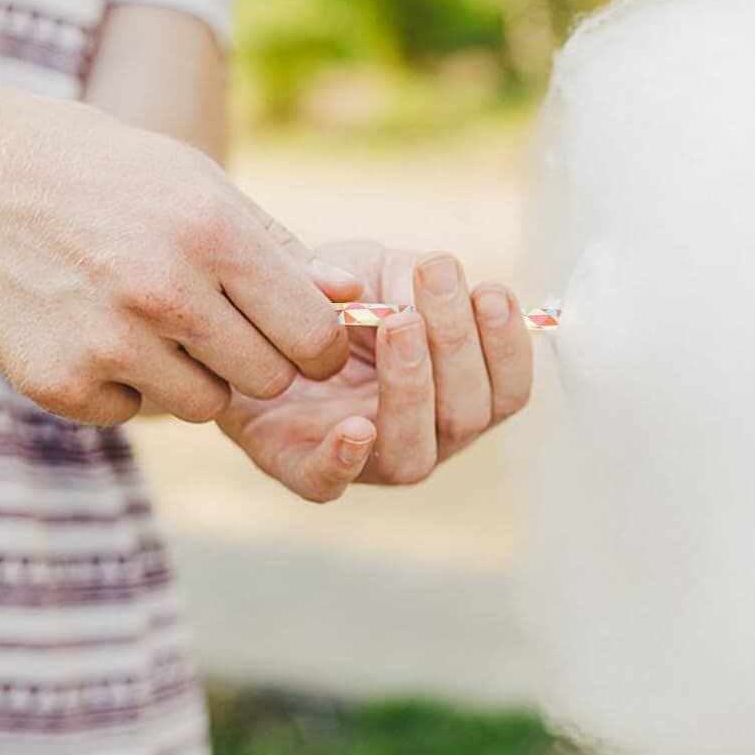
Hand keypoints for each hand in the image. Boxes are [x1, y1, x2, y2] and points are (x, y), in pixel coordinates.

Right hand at [0, 90, 359, 426]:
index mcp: (214, 233)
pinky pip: (134, 413)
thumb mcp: (198, 184)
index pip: (316, 336)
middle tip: (218, 324)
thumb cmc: (106, 177)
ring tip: (151, 320)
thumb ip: (279, 252)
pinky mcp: (59, 382)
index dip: (318, 344)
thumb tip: (354, 304)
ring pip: (206, 404)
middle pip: (269, 379)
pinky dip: (123, 385)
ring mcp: (108, 341)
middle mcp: (165, 291)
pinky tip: (92, 329)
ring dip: (194, 374)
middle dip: (258, 359)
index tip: (300, 337)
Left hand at [216, 240, 532, 501]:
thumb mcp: (369, 270)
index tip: (491, 290)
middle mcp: (426, 436)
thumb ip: (398, 274)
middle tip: (435, 281)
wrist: (246, 328)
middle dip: (457, 345)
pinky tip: (355, 427)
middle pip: (467, 416)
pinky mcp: (301, 468)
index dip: (508, 347)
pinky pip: (327, 483)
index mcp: (457, 394)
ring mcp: (368, 460)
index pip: (505, 391)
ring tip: (400, 324)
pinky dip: (343, 460)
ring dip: (413, 388)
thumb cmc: (331, 303)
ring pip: (412, 455)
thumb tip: (419, 276)